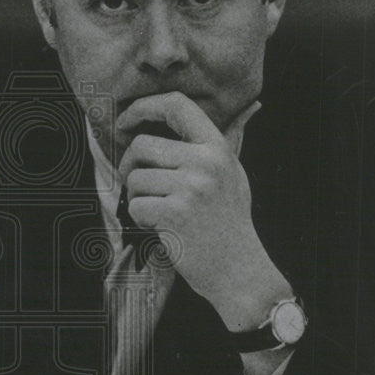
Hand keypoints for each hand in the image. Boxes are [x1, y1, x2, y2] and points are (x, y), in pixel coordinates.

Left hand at [117, 92, 290, 329]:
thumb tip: (249, 106)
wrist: (239, 270)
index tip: (124, 122)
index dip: (142, 107)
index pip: (176, 105)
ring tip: (158, 211)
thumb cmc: (230, 222)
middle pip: (142, 145)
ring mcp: (191, 187)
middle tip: (136, 185)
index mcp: (218, 147)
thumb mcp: (235, 174)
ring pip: (134, 178)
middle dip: (128, 165)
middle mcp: (206, 162)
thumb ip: (225, 144)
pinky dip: (139, 219)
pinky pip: (135, 205)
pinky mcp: (175, 213)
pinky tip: (160, 227)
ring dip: (135, 197)